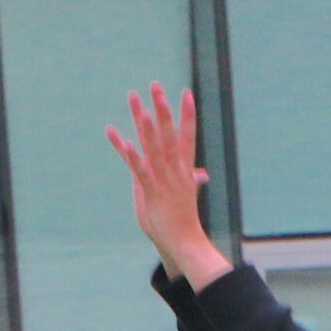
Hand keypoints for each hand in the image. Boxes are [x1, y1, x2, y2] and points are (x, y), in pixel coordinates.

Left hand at [107, 84, 230, 288]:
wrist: (187, 244)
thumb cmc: (185, 222)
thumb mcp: (187, 196)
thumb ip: (192, 180)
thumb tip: (202, 173)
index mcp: (184, 169)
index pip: (188, 136)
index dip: (187, 114)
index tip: (186, 92)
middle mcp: (176, 171)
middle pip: (169, 134)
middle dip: (162, 109)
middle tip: (155, 85)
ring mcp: (165, 181)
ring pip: (155, 148)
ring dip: (146, 126)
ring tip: (139, 105)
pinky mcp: (154, 193)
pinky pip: (143, 172)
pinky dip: (135, 157)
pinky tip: (127, 143)